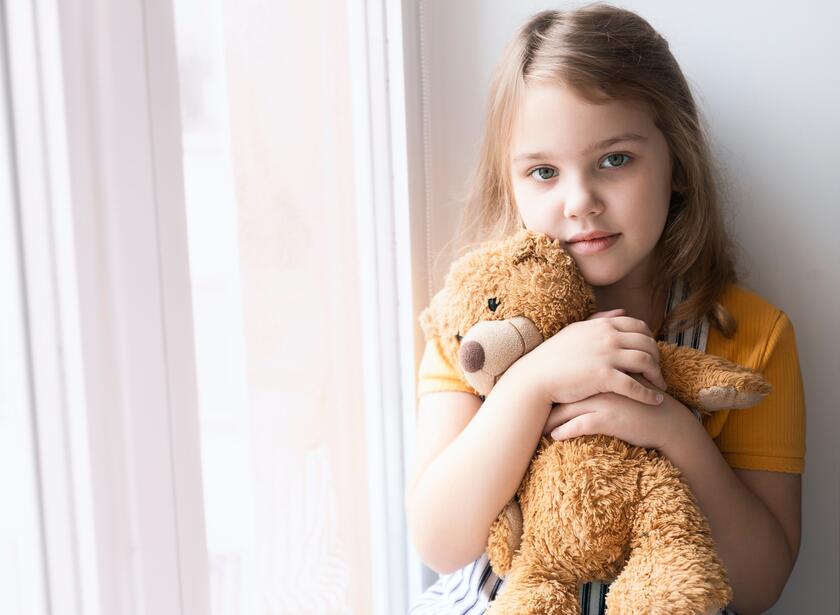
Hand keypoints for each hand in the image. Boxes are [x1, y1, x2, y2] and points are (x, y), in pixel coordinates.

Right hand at [521, 308, 666, 406]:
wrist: (536, 376)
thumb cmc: (553, 356)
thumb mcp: (576, 331)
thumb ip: (600, 320)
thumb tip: (621, 312)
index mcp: (603, 325)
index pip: (639, 327)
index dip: (650, 340)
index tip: (652, 354)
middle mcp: (608, 337)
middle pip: (647, 344)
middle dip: (657, 358)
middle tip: (658, 372)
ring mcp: (607, 356)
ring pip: (646, 362)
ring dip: (657, 375)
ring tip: (660, 387)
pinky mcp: (604, 377)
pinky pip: (635, 386)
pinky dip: (648, 394)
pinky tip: (654, 401)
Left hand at [543, 374, 686, 450]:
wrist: (667, 420)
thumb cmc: (646, 402)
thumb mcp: (628, 382)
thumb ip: (610, 373)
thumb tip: (590, 376)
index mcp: (603, 372)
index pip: (570, 376)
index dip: (555, 386)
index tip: (542, 394)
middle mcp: (599, 384)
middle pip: (563, 392)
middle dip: (547, 403)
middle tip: (533, 412)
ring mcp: (602, 401)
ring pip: (567, 410)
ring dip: (551, 421)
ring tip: (541, 429)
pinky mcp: (606, 419)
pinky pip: (578, 426)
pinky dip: (564, 432)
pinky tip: (556, 438)